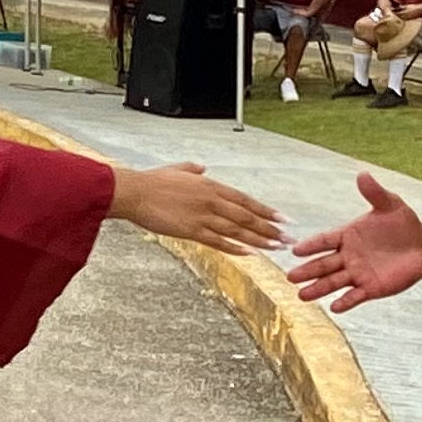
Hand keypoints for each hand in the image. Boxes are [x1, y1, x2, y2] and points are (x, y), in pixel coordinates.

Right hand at [107, 160, 282, 253]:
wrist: (133, 191)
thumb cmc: (152, 182)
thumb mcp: (176, 169)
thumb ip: (192, 169)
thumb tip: (203, 167)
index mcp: (210, 185)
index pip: (245, 200)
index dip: (266, 210)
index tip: (282, 218)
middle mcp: (211, 200)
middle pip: (247, 216)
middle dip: (270, 228)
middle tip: (288, 237)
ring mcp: (202, 216)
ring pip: (238, 230)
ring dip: (260, 239)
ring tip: (276, 247)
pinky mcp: (191, 230)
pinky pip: (218, 241)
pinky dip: (236, 248)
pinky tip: (250, 254)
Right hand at [289, 171, 421, 310]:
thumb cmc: (403, 223)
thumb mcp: (391, 205)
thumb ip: (375, 193)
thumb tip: (362, 175)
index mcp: (347, 235)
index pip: (325, 240)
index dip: (311, 245)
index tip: (295, 250)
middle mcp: (348, 256)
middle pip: (323, 264)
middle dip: (307, 271)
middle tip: (290, 277)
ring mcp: (358, 273)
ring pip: (334, 282)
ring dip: (318, 289)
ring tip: (302, 296)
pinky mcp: (371, 288)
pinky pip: (356, 296)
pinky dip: (345, 302)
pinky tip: (335, 307)